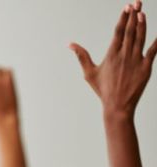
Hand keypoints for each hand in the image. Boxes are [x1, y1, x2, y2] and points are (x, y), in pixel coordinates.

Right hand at [71, 1, 156, 118]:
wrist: (117, 106)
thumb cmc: (103, 90)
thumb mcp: (89, 73)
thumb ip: (81, 56)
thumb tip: (69, 44)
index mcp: (111, 55)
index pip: (118, 32)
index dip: (123, 18)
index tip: (127, 7)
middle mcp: (124, 55)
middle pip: (130, 31)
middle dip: (134, 15)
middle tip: (137, 2)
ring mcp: (135, 61)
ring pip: (141, 38)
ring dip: (143, 24)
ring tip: (143, 13)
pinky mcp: (146, 67)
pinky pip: (153, 51)